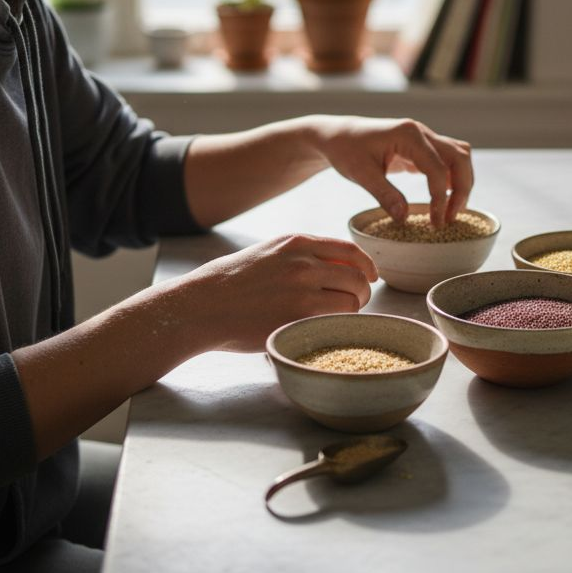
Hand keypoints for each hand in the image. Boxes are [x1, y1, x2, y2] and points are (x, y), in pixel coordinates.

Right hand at [152, 234, 377, 352]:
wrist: (202, 305)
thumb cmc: (230, 283)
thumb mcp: (267, 253)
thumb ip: (299, 255)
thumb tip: (333, 266)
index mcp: (296, 242)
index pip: (350, 250)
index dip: (366, 265)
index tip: (370, 277)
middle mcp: (303, 261)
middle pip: (357, 276)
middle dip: (362, 293)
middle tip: (355, 305)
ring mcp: (302, 289)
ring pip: (351, 300)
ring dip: (352, 312)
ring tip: (338, 320)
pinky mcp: (298, 317)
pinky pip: (336, 321)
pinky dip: (338, 326)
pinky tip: (328, 330)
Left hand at [308, 116, 473, 224]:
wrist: (337, 135)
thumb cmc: (345, 150)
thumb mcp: (361, 174)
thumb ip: (384, 194)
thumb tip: (405, 218)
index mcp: (408, 135)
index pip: (438, 168)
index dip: (441, 198)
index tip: (435, 222)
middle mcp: (421, 132)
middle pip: (460, 158)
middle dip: (462, 190)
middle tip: (450, 218)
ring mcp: (423, 137)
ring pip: (459, 156)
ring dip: (462, 183)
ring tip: (451, 211)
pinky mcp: (421, 147)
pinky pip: (447, 160)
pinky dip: (452, 179)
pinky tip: (444, 199)